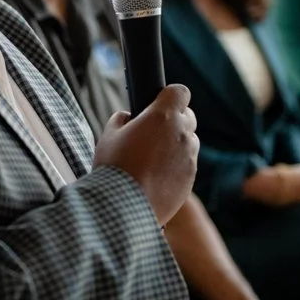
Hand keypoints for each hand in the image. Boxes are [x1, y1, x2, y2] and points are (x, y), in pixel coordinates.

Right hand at [94, 85, 198, 224]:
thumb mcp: (109, 135)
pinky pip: (187, 163)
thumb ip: (122, 119)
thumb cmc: (114, 169)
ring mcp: (189, 156)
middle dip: (175, 120)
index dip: (171, 95)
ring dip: (176, 143)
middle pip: (188, 116)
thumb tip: (128, 118)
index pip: (180, 92)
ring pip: (189, 141)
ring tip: (153, 158)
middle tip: (154, 132)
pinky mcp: (191, 177)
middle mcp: (182, 133)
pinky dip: (177, 165)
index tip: (160, 102)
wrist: (124, 207)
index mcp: (162, 116)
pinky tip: (157, 176)